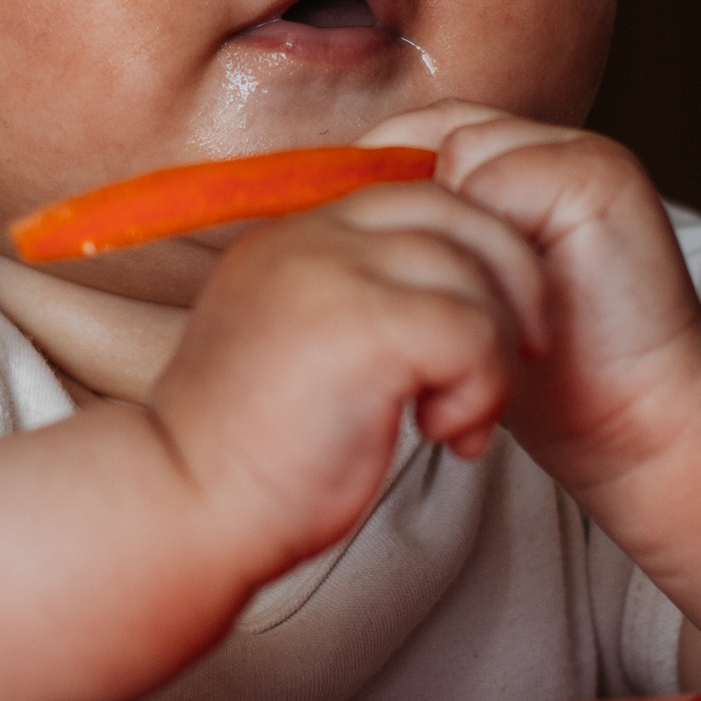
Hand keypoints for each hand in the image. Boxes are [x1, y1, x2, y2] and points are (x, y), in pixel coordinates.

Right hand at [148, 179, 548, 573]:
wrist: (185, 504)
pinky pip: (473, 331)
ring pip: (476, 273)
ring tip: (460, 421)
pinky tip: (444, 433)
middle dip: (512, 284)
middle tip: (515, 359)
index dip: (471, 253)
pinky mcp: (362, 325)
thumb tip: (430, 303)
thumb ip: (342, 301)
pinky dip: (482, 388)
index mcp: (294, 236)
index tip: (482, 327)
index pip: (416, 196)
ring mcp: (334, 273)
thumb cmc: (245, 452)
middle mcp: (312, 236)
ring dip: (495, 356)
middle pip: (459, 211)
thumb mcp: (288, 344)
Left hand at [356, 103, 700, 494]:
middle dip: (408, 207)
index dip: (378, 184)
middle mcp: (551, 145)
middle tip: (403, 282)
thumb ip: (424, 240)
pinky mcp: (599, 175)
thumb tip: (326, 212)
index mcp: (517, 163)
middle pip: (435, 134)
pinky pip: (498, 183)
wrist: (635, 423)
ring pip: (460, 156)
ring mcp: (580, 152)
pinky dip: (484, 249)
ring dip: (450, 237)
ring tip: (467, 307)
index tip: (353, 248)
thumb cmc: (541, 375)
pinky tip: (501, 309)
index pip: (420, 133)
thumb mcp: (462, 297)